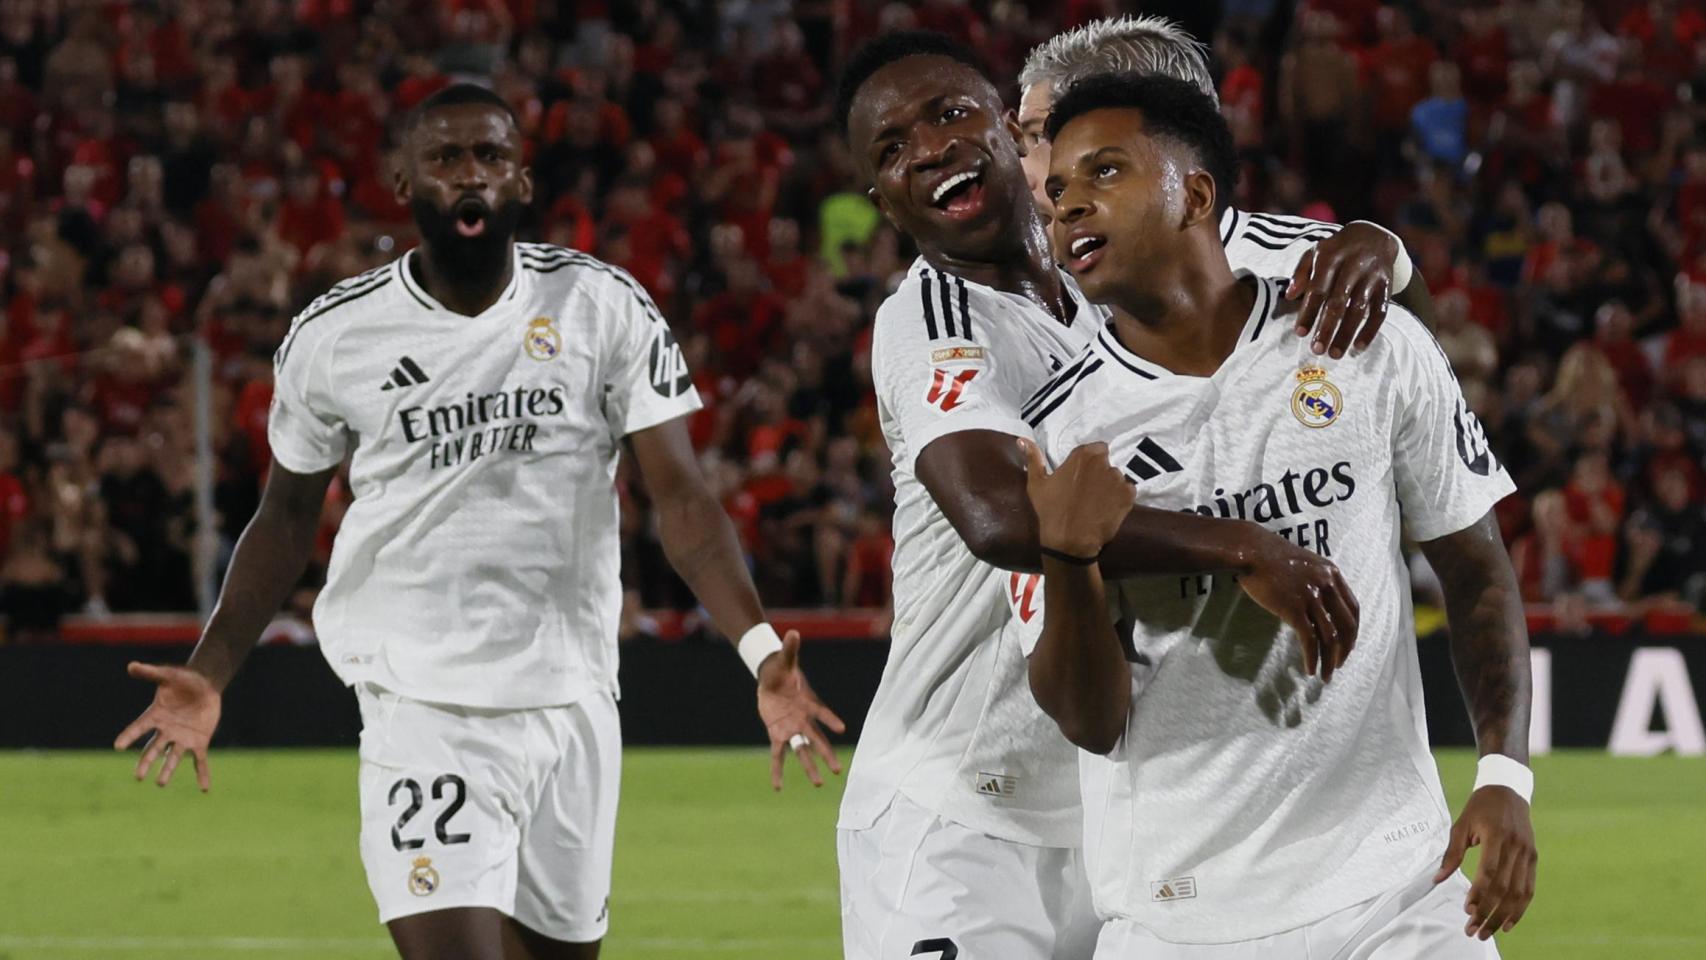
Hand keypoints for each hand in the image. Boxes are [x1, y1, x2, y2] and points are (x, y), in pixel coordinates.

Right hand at [113, 662, 220, 790]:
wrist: (205, 686)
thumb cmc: (184, 681)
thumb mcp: (168, 675)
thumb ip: (151, 673)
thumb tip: (131, 665)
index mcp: (156, 716)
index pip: (139, 728)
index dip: (128, 736)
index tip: (117, 745)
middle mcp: (166, 731)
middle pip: (153, 749)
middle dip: (147, 762)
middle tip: (139, 776)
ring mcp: (182, 738)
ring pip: (173, 758)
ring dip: (167, 770)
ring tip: (160, 783)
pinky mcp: (199, 742)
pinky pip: (200, 761)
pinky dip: (202, 774)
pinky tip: (204, 788)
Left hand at [757, 630, 846, 790]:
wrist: (773, 679)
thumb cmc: (783, 669)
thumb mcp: (785, 660)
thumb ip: (790, 649)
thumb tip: (792, 632)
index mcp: (808, 703)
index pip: (822, 712)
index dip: (830, 720)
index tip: (842, 729)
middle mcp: (803, 720)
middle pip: (816, 739)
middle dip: (825, 754)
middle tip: (837, 771)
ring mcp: (791, 729)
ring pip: (801, 751)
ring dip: (809, 767)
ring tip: (817, 784)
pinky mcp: (777, 734)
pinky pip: (778, 754)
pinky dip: (777, 769)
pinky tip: (778, 786)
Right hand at [1018, 438, 1132, 558]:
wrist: (1070, 540)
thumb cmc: (1051, 510)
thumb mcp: (1037, 483)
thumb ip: (1033, 458)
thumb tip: (1022, 439)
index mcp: (1083, 455)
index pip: (1096, 449)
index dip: (1090, 463)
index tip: (1082, 476)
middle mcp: (1104, 462)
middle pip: (1107, 464)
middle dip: (1100, 474)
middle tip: (1088, 492)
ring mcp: (1118, 479)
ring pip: (1117, 479)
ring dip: (1110, 487)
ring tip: (1097, 503)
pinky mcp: (1128, 496)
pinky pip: (1127, 492)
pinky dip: (1120, 499)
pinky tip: (1107, 510)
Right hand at [1236, 531, 1359, 680]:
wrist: (1250, 550)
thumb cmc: (1269, 555)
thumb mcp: (1303, 564)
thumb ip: (1315, 580)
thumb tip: (1317, 602)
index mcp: (1332, 574)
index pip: (1353, 608)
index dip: (1353, 631)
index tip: (1348, 645)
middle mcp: (1327, 586)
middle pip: (1347, 626)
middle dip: (1345, 650)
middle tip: (1339, 664)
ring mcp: (1311, 598)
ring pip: (1330, 637)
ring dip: (1330, 660)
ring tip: (1326, 675)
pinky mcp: (1294, 609)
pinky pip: (1310, 640)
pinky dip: (1312, 658)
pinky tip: (1309, 669)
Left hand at [1288, 222, 1398, 358]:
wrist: (1374, 236)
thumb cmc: (1337, 250)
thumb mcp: (1315, 253)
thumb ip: (1300, 273)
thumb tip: (1288, 295)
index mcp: (1331, 257)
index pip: (1317, 289)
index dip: (1308, 312)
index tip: (1300, 333)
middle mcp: (1353, 266)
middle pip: (1338, 301)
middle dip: (1327, 328)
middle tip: (1317, 349)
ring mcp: (1371, 276)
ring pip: (1359, 309)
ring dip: (1347, 333)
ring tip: (1335, 354)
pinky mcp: (1386, 285)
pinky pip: (1380, 311)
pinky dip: (1370, 331)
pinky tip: (1359, 347)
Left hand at [1434, 786, 1537, 938]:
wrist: (1508, 790)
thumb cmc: (1479, 808)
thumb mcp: (1461, 825)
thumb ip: (1451, 853)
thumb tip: (1437, 879)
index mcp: (1495, 835)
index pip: (1489, 871)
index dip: (1479, 893)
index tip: (1467, 910)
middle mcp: (1515, 846)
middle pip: (1503, 887)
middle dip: (1488, 911)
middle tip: (1473, 930)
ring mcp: (1527, 853)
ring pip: (1518, 892)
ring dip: (1503, 915)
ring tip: (1487, 931)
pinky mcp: (1533, 857)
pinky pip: (1529, 888)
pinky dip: (1520, 908)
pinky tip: (1508, 923)